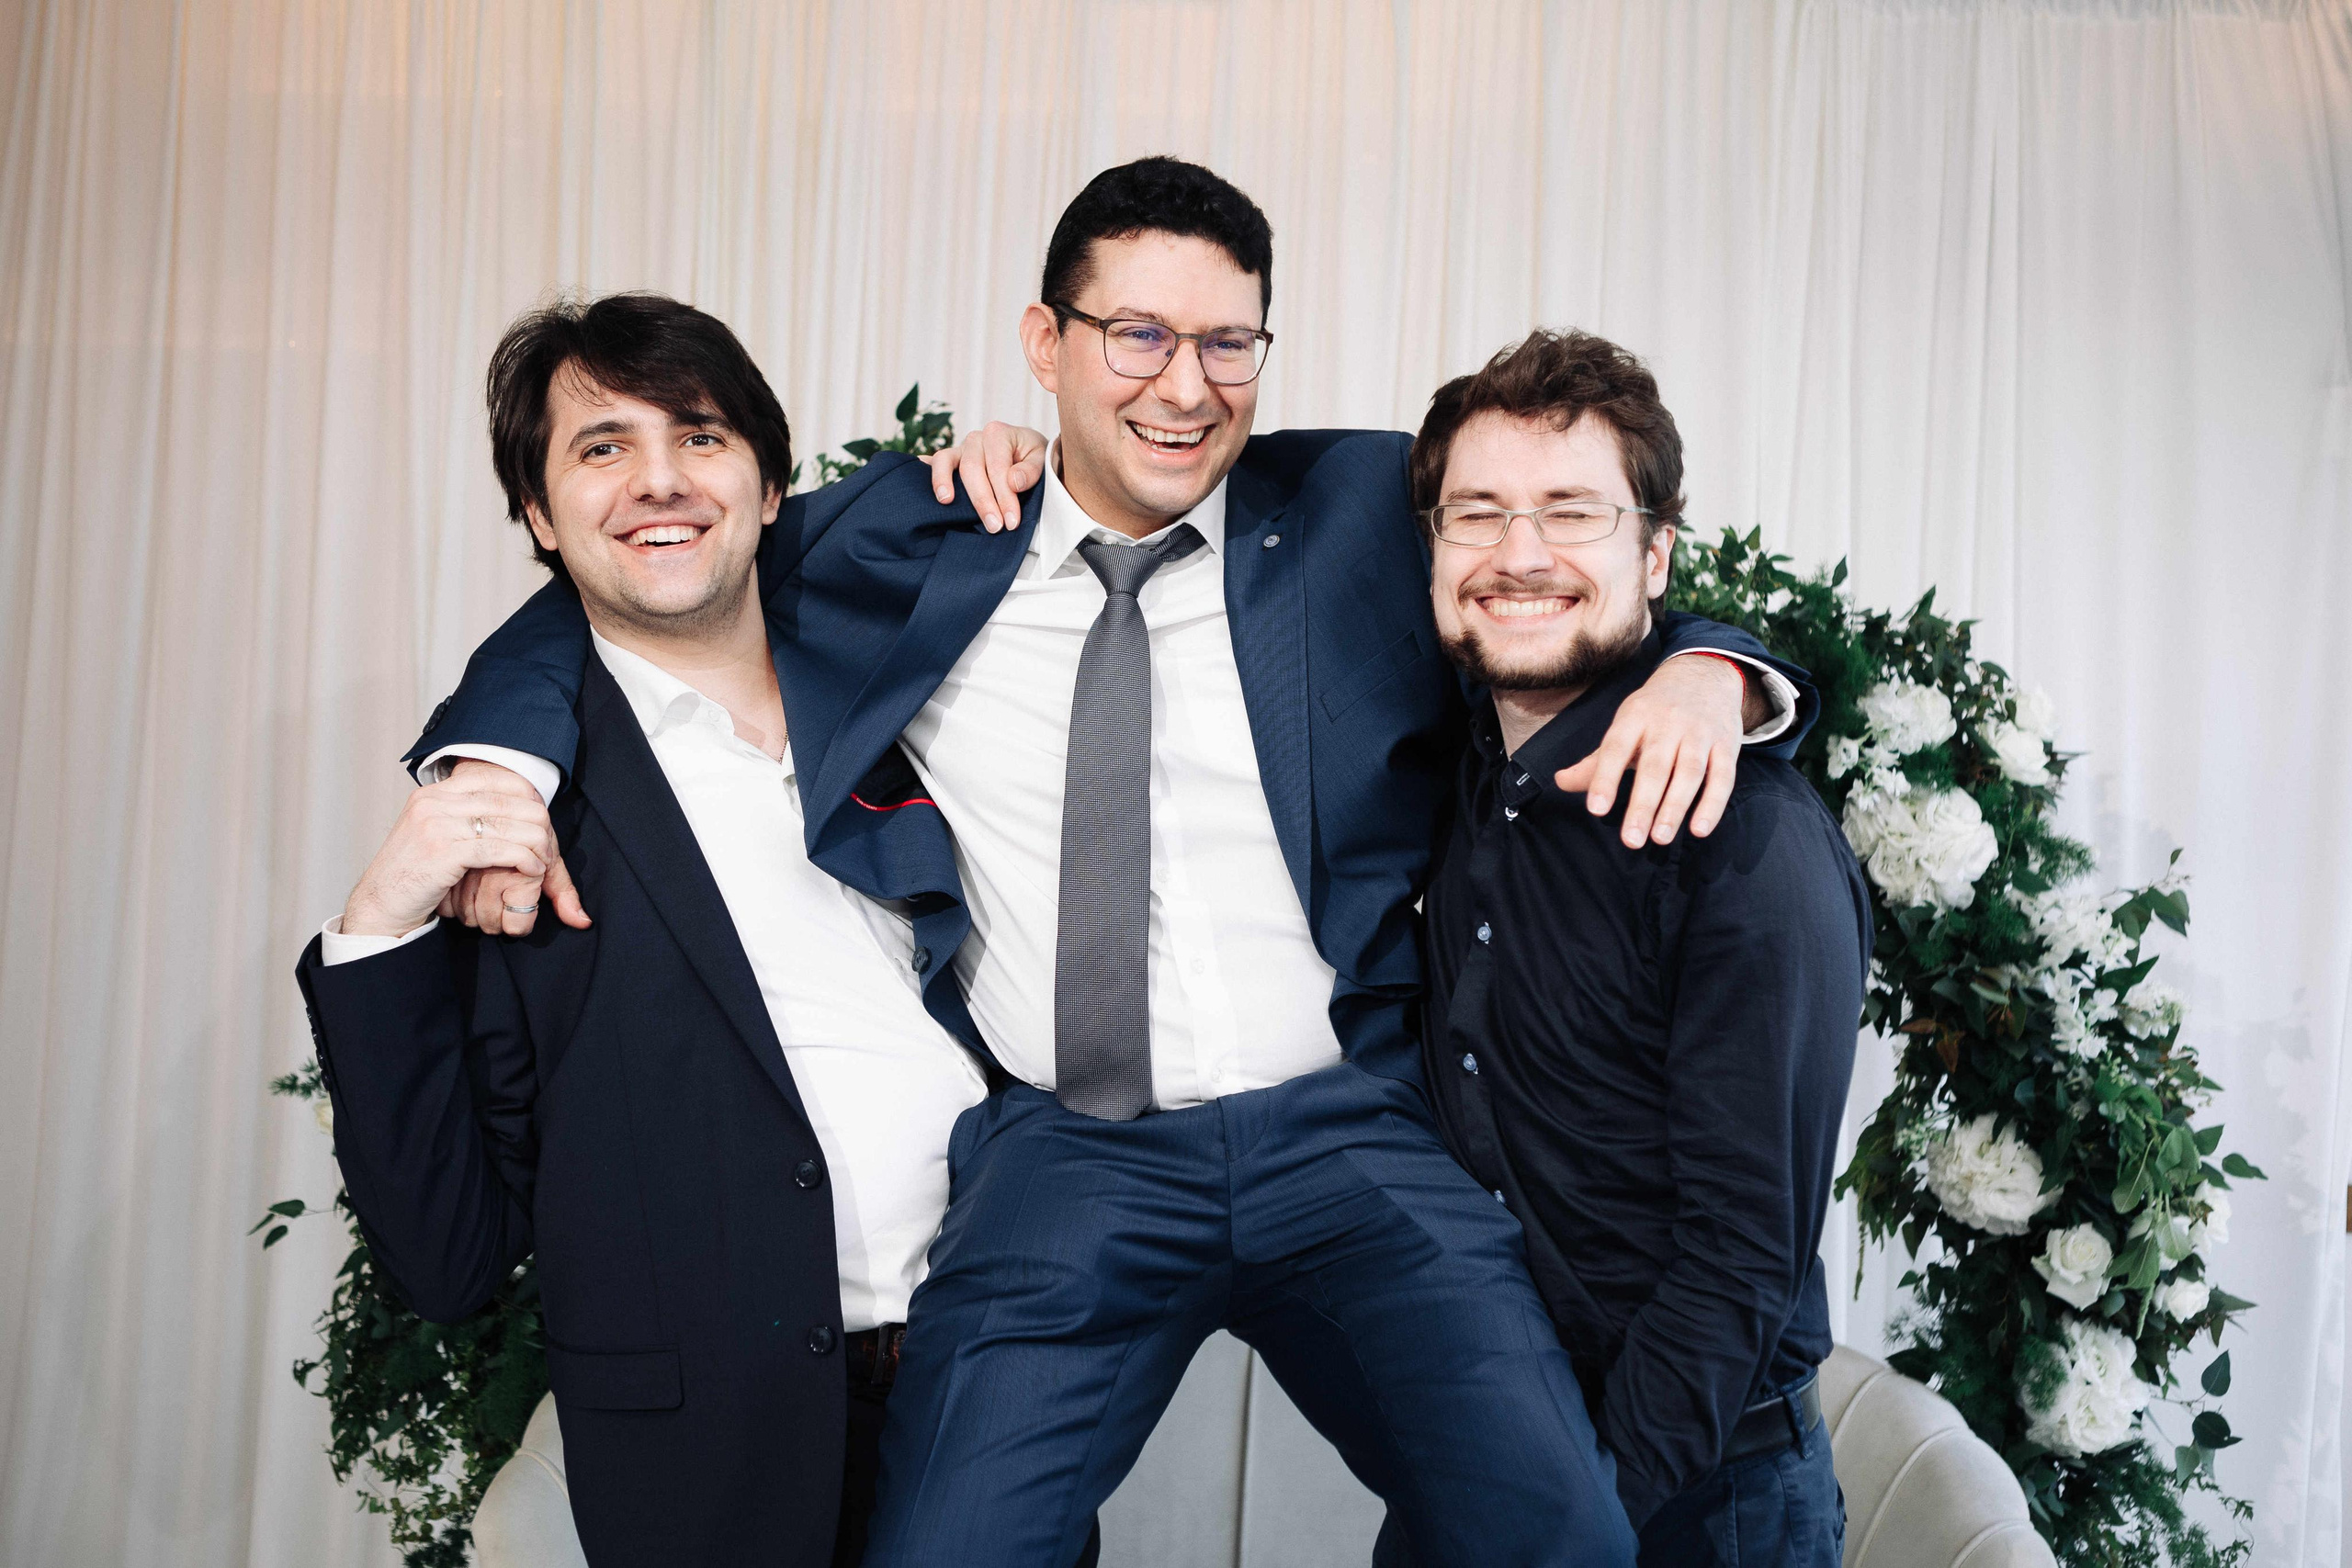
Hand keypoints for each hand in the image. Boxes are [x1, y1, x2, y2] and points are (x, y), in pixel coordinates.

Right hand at [342, 774, 560, 939]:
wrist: (380, 906)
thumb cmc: (414, 875)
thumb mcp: (437, 836)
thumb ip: (467, 819)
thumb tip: (513, 808)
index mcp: (433, 793)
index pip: (496, 779)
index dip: (528, 798)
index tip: (543, 820)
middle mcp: (433, 802)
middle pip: (507, 801)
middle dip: (539, 824)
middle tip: (550, 845)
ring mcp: (435, 824)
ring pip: (507, 824)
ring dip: (537, 844)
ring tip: (546, 861)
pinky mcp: (442, 852)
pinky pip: (498, 850)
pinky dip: (524, 859)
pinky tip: (533, 869)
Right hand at [922, 421, 1049, 531]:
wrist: (1025, 449)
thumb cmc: (1032, 455)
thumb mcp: (1042, 458)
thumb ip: (1031, 470)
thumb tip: (1014, 482)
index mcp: (998, 433)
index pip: (998, 467)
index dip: (1004, 496)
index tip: (1011, 521)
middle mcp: (976, 438)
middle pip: (972, 469)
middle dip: (983, 500)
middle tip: (994, 527)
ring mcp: (960, 448)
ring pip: (946, 461)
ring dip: (944, 482)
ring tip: (947, 502)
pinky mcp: (951, 460)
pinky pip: (936, 462)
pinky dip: (929, 473)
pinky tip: (929, 490)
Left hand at [1553, 654, 1746, 845]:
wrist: (1703, 675)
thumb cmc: (1654, 711)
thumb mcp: (1624, 726)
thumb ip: (1596, 760)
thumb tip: (1559, 783)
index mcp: (1635, 716)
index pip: (1616, 748)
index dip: (1605, 778)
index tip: (1596, 810)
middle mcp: (1668, 723)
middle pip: (1655, 766)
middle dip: (1642, 804)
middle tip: (1631, 840)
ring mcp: (1699, 733)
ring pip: (1689, 772)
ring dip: (1675, 807)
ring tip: (1660, 838)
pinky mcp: (1727, 744)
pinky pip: (1722, 777)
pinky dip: (1712, 804)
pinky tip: (1699, 829)